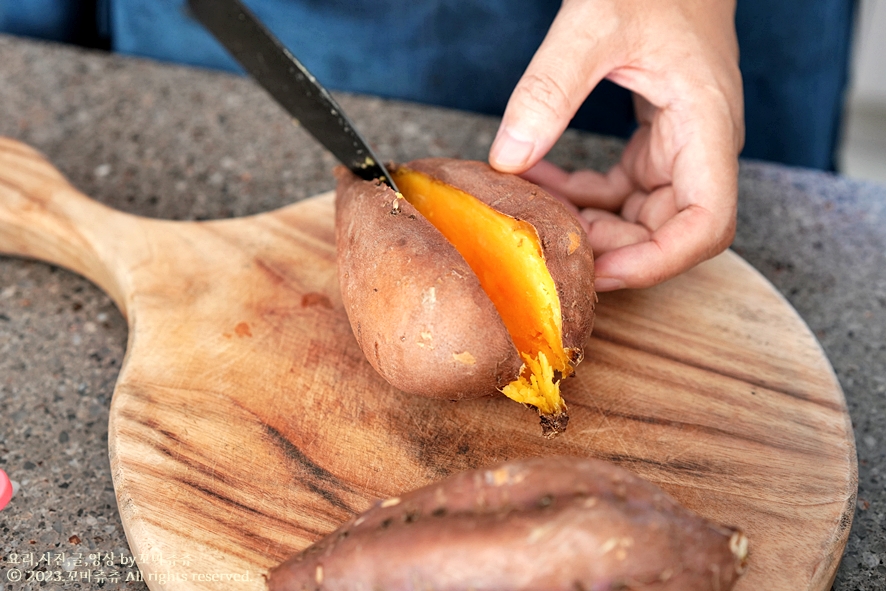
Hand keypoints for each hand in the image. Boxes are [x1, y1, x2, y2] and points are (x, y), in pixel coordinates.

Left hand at [488, 0, 743, 290]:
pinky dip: (581, 196)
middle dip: (611, 247)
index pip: (706, 225)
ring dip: (590, 224)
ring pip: (642, 216)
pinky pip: (620, 189)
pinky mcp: (655, 141)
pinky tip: (539, 180)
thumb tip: (508, 161)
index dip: (657, 262)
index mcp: (706, 126)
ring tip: (537, 212)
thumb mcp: (593, 25)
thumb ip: (549, 91)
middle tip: (550, 242)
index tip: (601, 270)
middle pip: (669, 232)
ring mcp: (679, 147)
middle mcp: (701, 146)